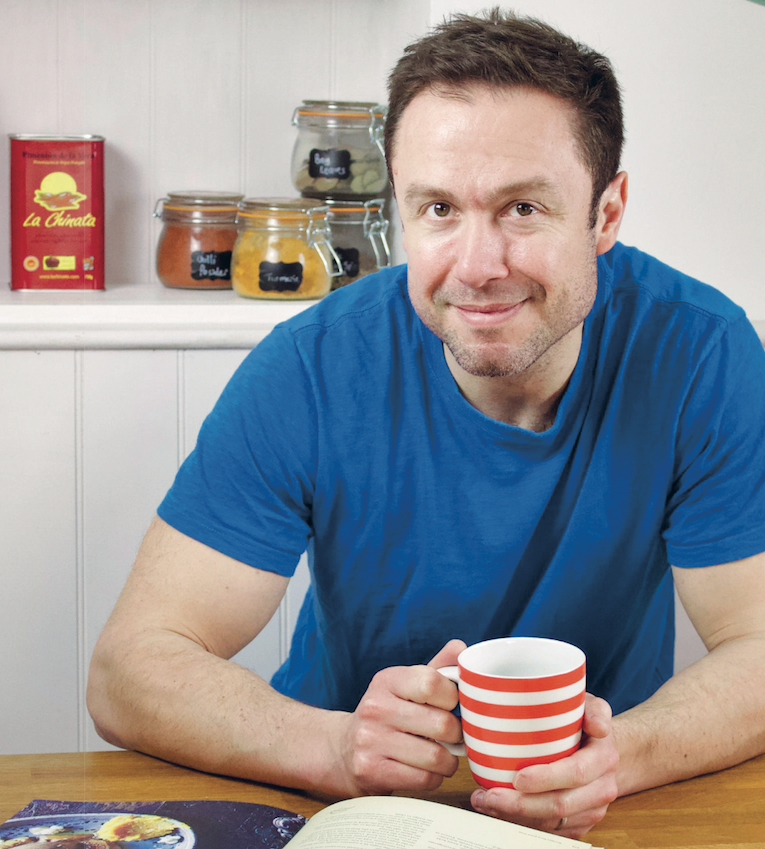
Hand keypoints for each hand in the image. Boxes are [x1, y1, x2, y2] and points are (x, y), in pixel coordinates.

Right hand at [335, 640, 466, 796]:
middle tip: (453, 736)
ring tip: (443, 755)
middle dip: (457, 734)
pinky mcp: (371, 771)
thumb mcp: (406, 686)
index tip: (452, 706)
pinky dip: (435, 777)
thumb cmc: (387, 714)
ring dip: (449, 761)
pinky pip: (424, 779)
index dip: (453, 697)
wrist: (343, 750)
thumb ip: (437, 668)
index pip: (432, 683)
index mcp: (387, 680)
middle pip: (442, 724)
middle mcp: (375, 707)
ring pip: (436, 756)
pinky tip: (427, 770)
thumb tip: (461, 647)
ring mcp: (370, 740)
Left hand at [470, 694, 618, 838]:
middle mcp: (600, 789)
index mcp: (602, 758)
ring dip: (515, 816)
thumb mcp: (593, 707)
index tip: (517, 777)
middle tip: (489, 795)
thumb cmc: (588, 725)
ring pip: (552, 823)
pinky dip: (521, 823)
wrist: (604, 753)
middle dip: (521, 804)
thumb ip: (594, 710)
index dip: (546, 778)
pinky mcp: (578, 823)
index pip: (576, 773)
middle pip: (560, 805)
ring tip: (484, 801)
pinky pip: (550, 830)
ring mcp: (590, 810)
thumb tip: (598, 725)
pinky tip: (497, 810)